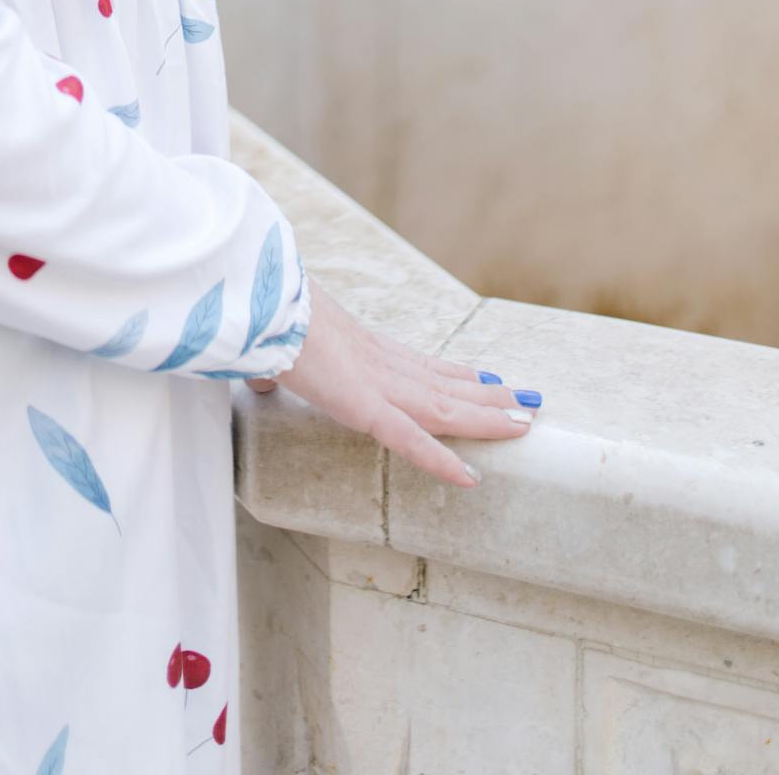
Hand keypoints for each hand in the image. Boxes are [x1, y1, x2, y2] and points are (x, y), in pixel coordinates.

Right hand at [244, 278, 540, 487]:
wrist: (252, 299)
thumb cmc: (256, 317)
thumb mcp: (269, 348)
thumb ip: (273, 370)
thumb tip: (263, 380)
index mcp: (355, 347)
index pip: (417, 364)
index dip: (453, 373)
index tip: (483, 377)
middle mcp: (375, 360)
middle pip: (441, 382)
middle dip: (486, 394)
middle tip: (526, 400)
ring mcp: (373, 381)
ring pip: (442, 406)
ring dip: (485, 416)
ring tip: (525, 421)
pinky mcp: (362, 403)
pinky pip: (409, 439)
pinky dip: (439, 460)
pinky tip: (470, 479)